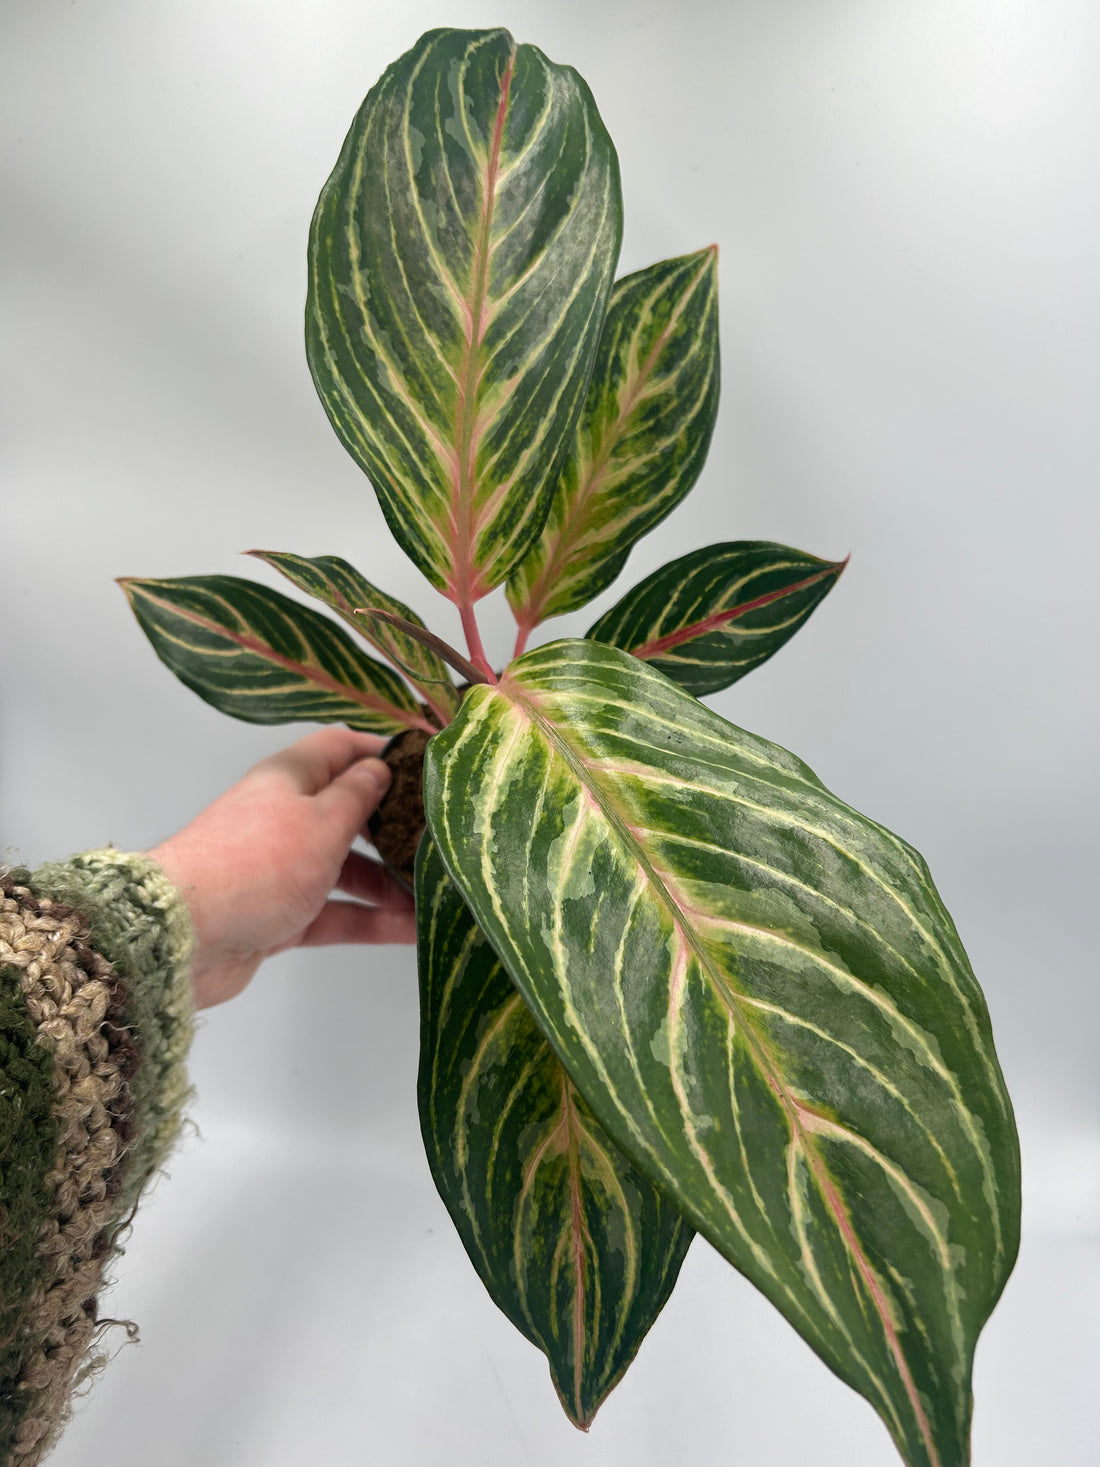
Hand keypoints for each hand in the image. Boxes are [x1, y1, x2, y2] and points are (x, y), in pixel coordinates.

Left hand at [148, 728, 416, 1009]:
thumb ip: (358, 796)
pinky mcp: (280, 916)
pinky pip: (336, 912)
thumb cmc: (258, 862)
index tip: (429, 766)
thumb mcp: (321, 821)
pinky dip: (370, 920)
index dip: (382, 752)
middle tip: (444, 839)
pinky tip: (414, 931)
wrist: (184, 936)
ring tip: (438, 894)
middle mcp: (285, 818)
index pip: (340, 748)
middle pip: (349, 812)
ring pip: (347, 869)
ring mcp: (282, 869)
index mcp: (289, 778)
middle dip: (395, 827)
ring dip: (389, 883)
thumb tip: (380, 767)